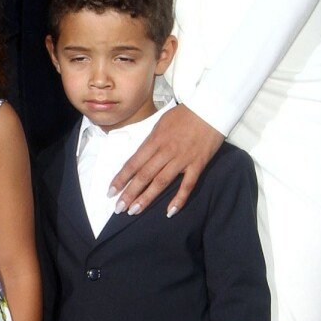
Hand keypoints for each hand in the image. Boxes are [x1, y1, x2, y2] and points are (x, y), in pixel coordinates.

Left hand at [108, 103, 223, 217]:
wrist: (210, 109)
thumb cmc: (184, 115)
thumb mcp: (160, 124)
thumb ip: (150, 142)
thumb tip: (139, 158)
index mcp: (154, 140)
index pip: (133, 163)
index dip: (121, 179)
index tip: (110, 192)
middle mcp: (165, 151)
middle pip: (144, 175)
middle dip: (129, 193)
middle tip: (118, 208)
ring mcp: (182, 159)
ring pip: (161, 182)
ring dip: (146, 198)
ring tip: (134, 211)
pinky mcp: (197, 164)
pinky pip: (187, 185)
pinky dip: (179, 199)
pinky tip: (169, 212)